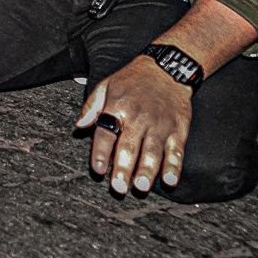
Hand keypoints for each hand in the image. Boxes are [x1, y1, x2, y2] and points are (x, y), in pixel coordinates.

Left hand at [76, 56, 193, 194]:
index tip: (97, 169)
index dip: (100, 152)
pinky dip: (174, 166)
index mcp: (117, 106)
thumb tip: (79, 126)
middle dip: (123, 168)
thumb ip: (92, 107)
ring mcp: (160, 125)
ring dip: (147, 171)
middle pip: (129, 146)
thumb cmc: (132, 80)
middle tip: (118, 187)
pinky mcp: (178, 130)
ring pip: (153, 152)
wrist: (166, 69)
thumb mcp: (106, 86)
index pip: (106, 132)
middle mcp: (139, 117)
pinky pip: (176, 151)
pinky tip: (169, 180)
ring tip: (140, 186)